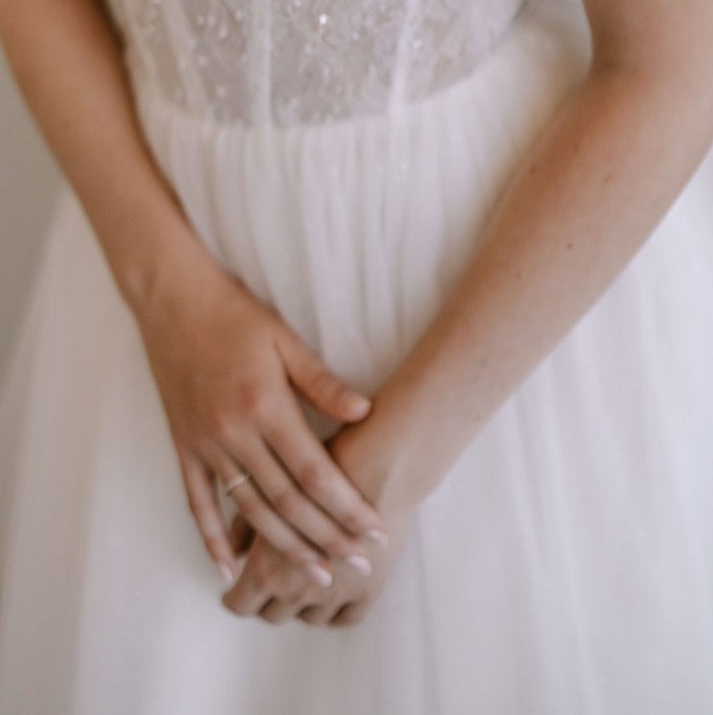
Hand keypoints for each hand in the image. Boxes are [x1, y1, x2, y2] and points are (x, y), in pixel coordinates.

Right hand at [134, 244, 387, 583]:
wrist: (172, 300)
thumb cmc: (234, 315)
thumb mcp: (284, 339)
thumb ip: (322, 382)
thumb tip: (365, 412)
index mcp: (264, 406)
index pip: (314, 472)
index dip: (347, 506)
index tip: (375, 531)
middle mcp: (234, 433)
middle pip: (287, 502)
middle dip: (327, 538)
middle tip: (359, 565)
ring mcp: (205, 444)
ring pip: (249, 510)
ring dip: (284, 548)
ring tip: (315, 575)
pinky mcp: (183, 446)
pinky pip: (198, 502)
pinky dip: (212, 538)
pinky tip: (231, 567)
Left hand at [220, 423, 414, 624]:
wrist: (378, 466)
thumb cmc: (317, 469)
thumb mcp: (268, 491)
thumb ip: (245, 527)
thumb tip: (231, 549)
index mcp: (266, 569)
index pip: (241, 605)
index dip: (237, 597)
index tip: (239, 587)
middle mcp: (298, 590)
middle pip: (273, 614)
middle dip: (268, 600)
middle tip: (270, 581)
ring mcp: (334, 594)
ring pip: (310, 617)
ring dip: (302, 604)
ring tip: (302, 582)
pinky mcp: (367, 590)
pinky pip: (346, 617)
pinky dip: (335, 611)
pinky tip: (332, 592)